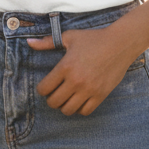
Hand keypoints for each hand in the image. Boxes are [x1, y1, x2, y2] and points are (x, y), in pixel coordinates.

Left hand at [27, 26, 141, 115]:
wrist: (119, 44)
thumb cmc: (93, 39)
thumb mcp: (68, 37)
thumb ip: (47, 42)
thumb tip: (29, 43)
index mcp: (65, 67)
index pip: (44, 88)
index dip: (41, 89)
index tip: (45, 86)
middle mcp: (76, 81)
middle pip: (54, 102)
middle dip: (51, 99)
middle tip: (54, 93)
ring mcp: (89, 90)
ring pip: (68, 110)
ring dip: (64, 106)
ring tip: (66, 98)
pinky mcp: (101, 95)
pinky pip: (85, 111)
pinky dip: (79, 108)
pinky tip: (79, 100)